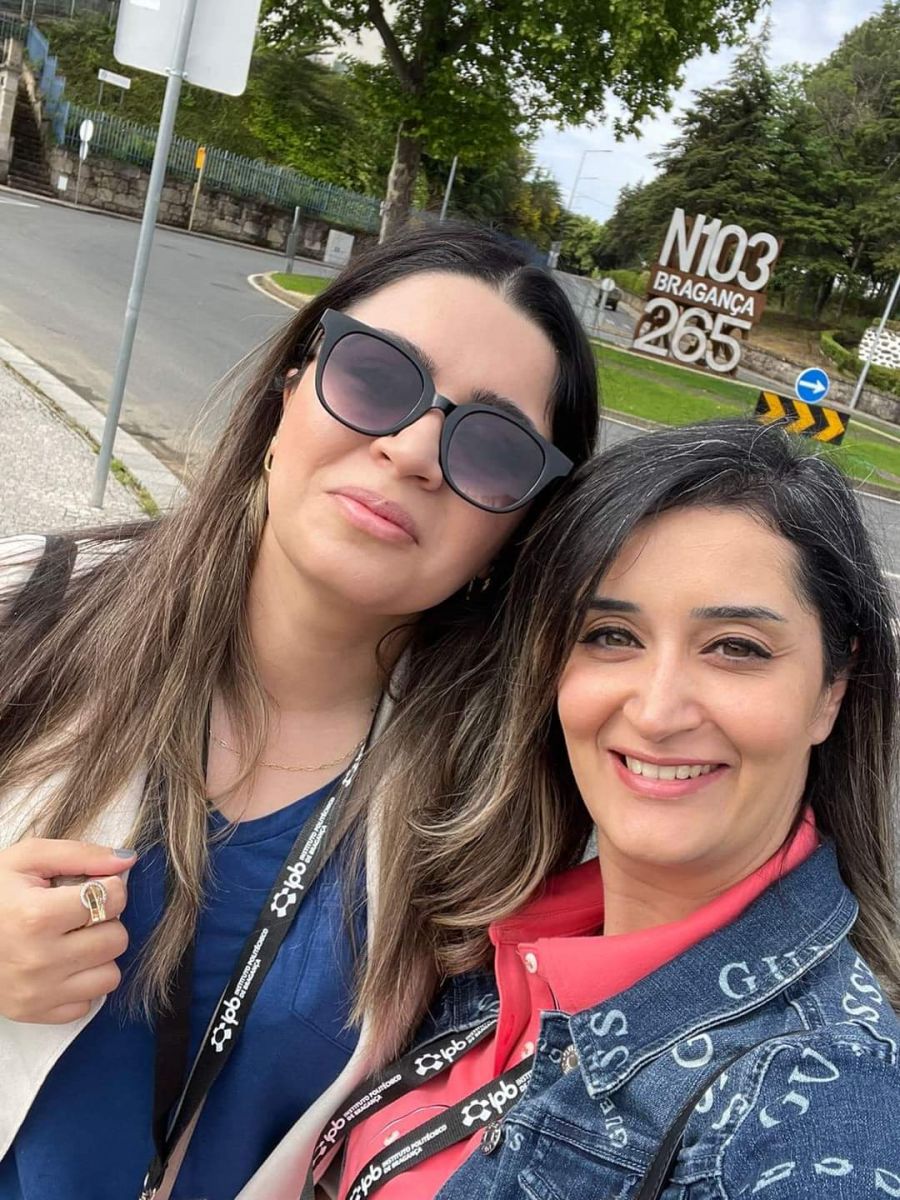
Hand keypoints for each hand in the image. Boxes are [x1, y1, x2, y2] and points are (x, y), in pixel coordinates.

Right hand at [0, 837, 135, 1023]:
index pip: (113, 899)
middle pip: (117, 939)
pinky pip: (88, 1002)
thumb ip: (81, 854)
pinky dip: (81, 983)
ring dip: (97, 955)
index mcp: (36, 916)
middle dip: (105, 921)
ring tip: (71, 940)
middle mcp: (39, 960)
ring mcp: (37, 993)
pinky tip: (61, 965)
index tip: (88, 888)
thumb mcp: (27, 859)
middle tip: (77, 916)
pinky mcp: (35, 1014)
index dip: (108, 887)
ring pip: (110, 975)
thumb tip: (128, 861)